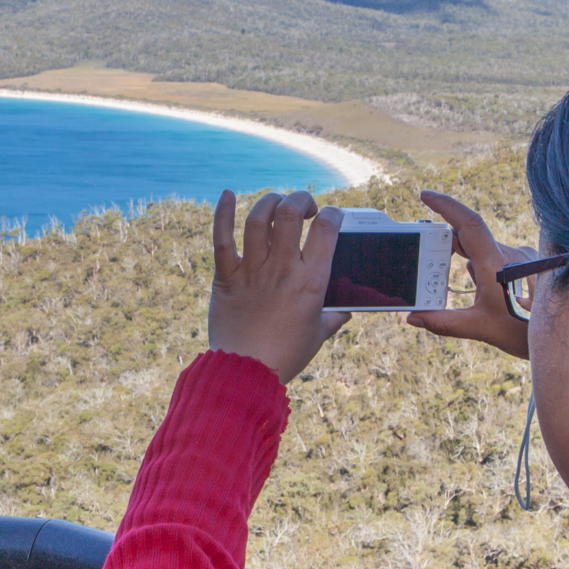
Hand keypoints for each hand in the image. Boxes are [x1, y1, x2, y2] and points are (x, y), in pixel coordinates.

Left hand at [208, 189, 350, 382]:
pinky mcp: (225, 277)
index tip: (330, 216)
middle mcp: (282, 270)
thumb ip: (335, 316)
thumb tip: (347, 308)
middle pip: (291, 213)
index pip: (327, 229)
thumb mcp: (319, 335)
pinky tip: (226, 195)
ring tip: (275, 203)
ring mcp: (252, 271)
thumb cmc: (285, 356)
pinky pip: (221, 238)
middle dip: (300, 199)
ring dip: (269, 201)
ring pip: (258, 218)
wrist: (246, 374)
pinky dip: (222, 212)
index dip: (332, 213)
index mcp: (311, 282)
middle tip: (303, 207)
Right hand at [405, 191, 535, 359]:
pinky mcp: (531, 262)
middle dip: (450, 248)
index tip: (425, 196)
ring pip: (486, 250)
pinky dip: (488, 267)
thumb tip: (414, 318)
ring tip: (480, 295)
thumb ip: (444, 322)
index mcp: (496, 264)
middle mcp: (511, 253)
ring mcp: (523, 256)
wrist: (565, 337)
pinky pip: (501, 256)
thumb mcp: (480, 328)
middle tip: (436, 267)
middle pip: (471, 238)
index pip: (468, 224)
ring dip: (472, 262)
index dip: (445, 205)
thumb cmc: (524, 333)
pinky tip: (494, 293)